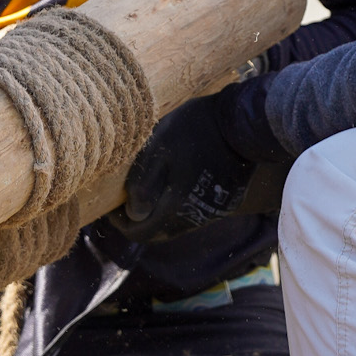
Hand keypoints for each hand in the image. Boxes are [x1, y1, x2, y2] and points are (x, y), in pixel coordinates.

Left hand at [113, 91, 284, 242]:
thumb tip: (133, 213)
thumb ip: (143, 183)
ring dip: (161, 213)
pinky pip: (196, 213)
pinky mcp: (226, 202)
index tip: (113, 205)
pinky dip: (181, 206)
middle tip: (127, 199)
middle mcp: (196, 217)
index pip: (139, 233)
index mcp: (176, 207)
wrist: (242, 122)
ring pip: (177, 224)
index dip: (122, 222)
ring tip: (151, 189)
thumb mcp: (159, 148)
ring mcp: (214, 211)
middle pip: (158, 232)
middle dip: (140, 220)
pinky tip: (177, 184)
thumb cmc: (195, 129)